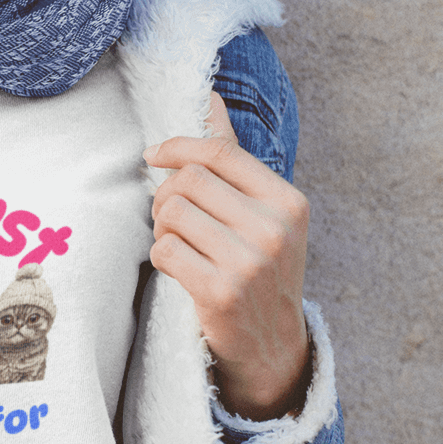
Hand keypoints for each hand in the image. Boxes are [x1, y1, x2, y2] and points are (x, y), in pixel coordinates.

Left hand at [144, 92, 311, 420]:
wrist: (271, 346)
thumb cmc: (260, 272)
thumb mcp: (263, 215)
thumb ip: (234, 159)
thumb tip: (208, 97)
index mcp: (288, 202)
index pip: (220, 153)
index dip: (177, 147)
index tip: (154, 156)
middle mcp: (273, 229)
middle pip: (188, 181)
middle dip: (165, 195)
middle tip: (169, 217)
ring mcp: (248, 262)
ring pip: (172, 215)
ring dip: (161, 228)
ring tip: (176, 243)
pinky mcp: (218, 292)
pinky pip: (164, 252)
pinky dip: (161, 258)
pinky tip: (177, 269)